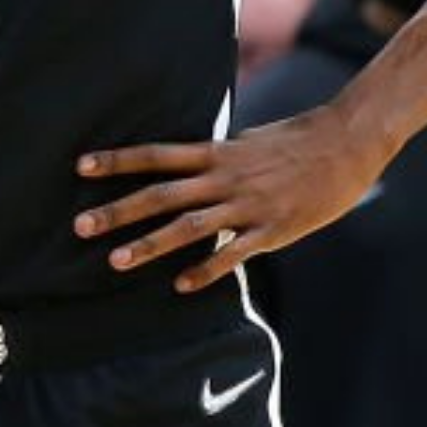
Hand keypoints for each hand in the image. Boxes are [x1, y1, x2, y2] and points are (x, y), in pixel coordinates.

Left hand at [72, 105, 386, 292]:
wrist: (347, 143)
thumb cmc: (295, 141)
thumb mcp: (246, 141)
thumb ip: (214, 156)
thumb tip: (186, 161)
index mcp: (216, 152)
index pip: (156, 155)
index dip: (118, 160)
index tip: (80, 166)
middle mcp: (225, 177)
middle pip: (161, 194)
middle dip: (118, 210)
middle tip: (79, 226)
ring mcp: (248, 205)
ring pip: (189, 227)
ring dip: (150, 244)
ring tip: (115, 261)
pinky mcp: (274, 230)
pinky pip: (234, 254)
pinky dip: (207, 269)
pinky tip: (181, 286)